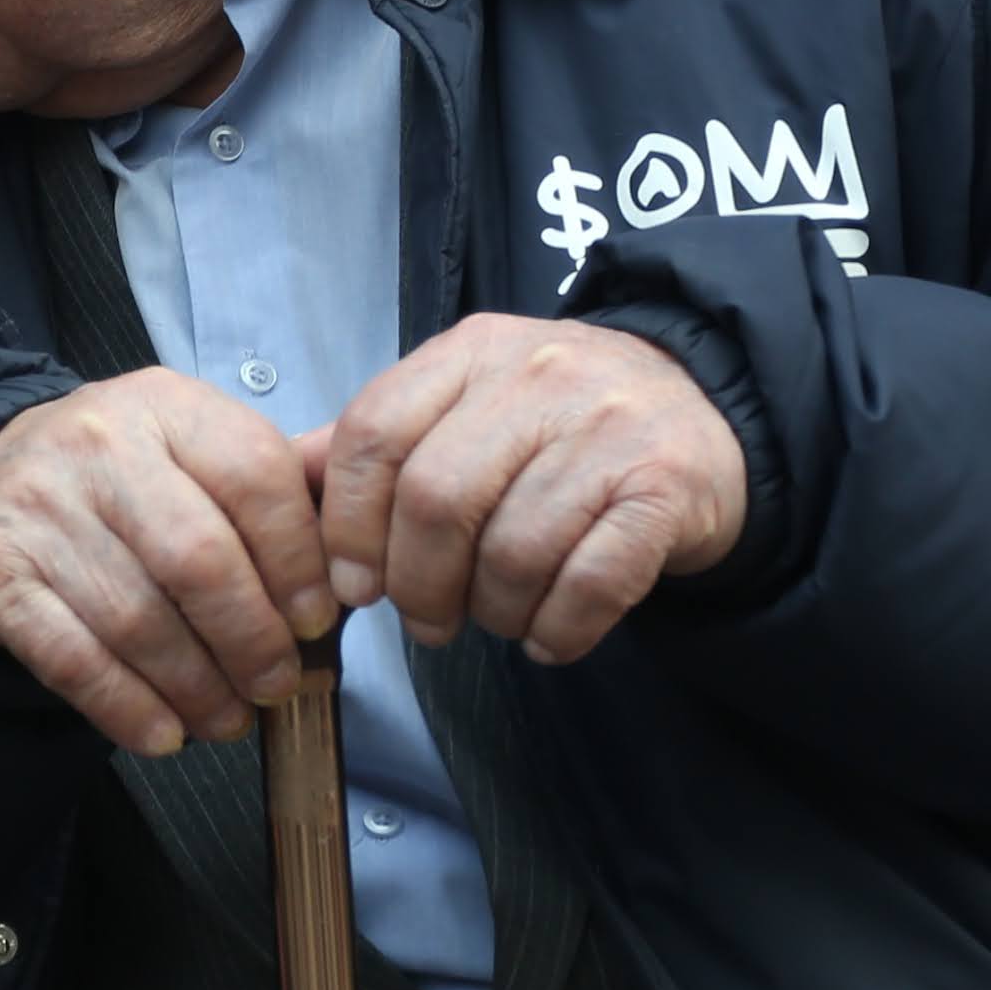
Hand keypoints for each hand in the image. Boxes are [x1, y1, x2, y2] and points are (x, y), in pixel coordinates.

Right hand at [0, 371, 337, 757]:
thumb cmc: (125, 477)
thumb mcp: (195, 449)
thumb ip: (277, 490)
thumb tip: (362, 558)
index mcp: (165, 405)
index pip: (253, 476)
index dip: (298, 560)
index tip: (317, 620)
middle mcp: (96, 444)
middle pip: (196, 558)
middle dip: (251, 639)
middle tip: (278, 685)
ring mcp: (36, 506)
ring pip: (136, 619)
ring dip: (196, 687)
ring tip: (228, 719)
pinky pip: (71, 657)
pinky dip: (126, 707)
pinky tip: (164, 733)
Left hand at [309, 316, 746, 664]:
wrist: (705, 414)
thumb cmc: (560, 426)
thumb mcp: (465, 407)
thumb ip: (378, 444)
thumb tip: (285, 484)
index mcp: (470, 354)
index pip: (375, 433)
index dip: (349, 525)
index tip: (354, 586)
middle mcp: (538, 376)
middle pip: (437, 500)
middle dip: (419, 585)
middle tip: (428, 621)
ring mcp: (608, 428)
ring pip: (514, 551)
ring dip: (496, 613)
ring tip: (502, 619)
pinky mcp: (667, 487)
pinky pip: (591, 582)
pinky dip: (559, 629)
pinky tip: (552, 636)